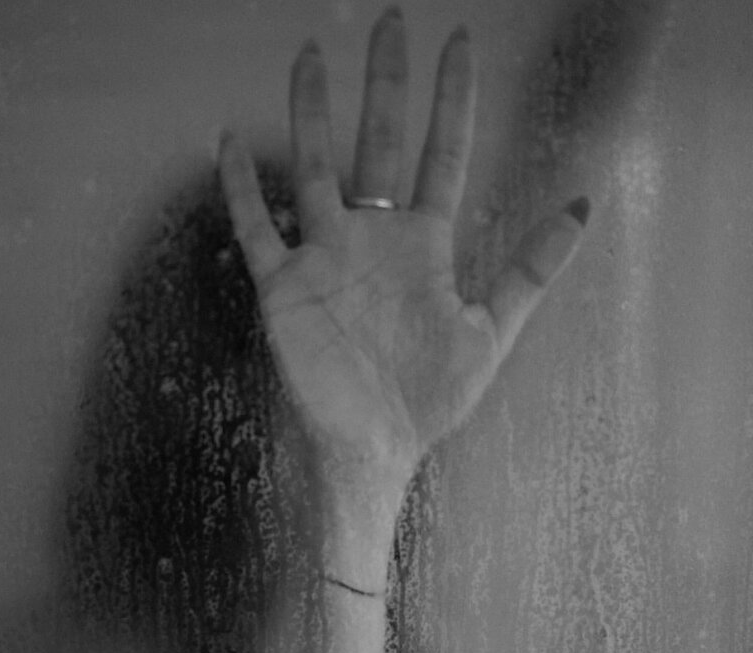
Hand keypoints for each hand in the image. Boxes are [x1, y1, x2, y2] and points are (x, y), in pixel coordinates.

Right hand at [219, 8, 587, 502]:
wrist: (372, 448)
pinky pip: (256, 227)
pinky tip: (228, 140)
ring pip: (314, 168)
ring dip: (310, 113)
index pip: (441, 155)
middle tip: (390, 21)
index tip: (458, 43)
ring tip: (309, 54)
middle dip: (386, 84)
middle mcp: (374, 239)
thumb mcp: (491, 330)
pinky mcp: (283, 288)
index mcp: (423, 246)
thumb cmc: (429, 399)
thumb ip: (531, 268)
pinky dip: (242, 188)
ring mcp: (325, 259)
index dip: (450, 100)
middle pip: (378, 143)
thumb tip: (585, 203)